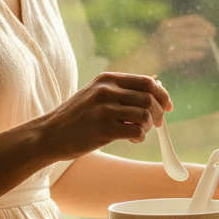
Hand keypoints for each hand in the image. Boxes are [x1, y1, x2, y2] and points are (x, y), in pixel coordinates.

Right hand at [38, 73, 172, 160]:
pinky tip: (132, 139)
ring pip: (146, 116)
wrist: (50, 134)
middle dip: (159, 113)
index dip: (162, 94)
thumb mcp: (96, 93)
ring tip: (139, 131)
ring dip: (148, 127)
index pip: (147, 82)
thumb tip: (157, 85)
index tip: (168, 106)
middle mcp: (107, 91)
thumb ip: (123, 89)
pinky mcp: (105, 129)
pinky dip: (140, 137)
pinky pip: (136, 132)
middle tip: (157, 123)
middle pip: (150, 99)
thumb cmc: (76, 116)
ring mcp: (105, 110)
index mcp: (107, 79)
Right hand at [107, 14, 215, 74]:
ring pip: (195, 42)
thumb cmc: (157, 48)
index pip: (192, 20)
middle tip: (211, 40)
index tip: (212, 30)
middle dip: (206, 35)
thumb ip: (182, 31)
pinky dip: (198, 54)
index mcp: (168, 24)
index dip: (205, 24)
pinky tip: (201, 55)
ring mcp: (168, 44)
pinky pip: (190, 54)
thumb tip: (206, 32)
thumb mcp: (167, 34)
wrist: (141, 61)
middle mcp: (168, 32)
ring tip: (205, 48)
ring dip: (203, 45)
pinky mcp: (170, 56)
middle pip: (196, 30)